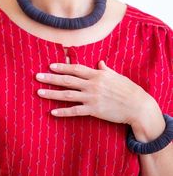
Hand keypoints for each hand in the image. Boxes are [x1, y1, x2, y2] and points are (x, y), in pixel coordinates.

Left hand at [36, 61, 150, 124]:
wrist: (137, 106)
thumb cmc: (127, 89)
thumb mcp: (116, 76)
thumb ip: (105, 69)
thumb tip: (99, 63)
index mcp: (97, 75)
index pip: (76, 69)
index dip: (62, 67)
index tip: (50, 66)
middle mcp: (92, 85)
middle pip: (67, 80)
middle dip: (51, 78)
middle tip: (37, 76)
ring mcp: (91, 98)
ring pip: (67, 95)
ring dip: (52, 93)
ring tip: (39, 92)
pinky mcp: (93, 110)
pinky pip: (75, 111)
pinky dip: (63, 112)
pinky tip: (53, 112)